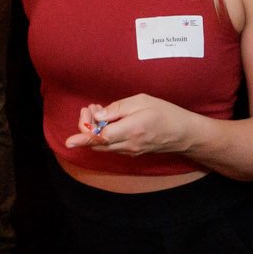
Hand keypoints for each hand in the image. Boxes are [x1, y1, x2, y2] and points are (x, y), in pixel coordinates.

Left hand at [65, 94, 198, 157]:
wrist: (183, 133)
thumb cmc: (165, 113)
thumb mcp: (142, 101)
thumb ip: (118, 108)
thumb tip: (98, 115)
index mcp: (131, 130)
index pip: (101, 137)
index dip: (83, 138)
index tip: (69, 141)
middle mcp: (128, 145)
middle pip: (98, 144)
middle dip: (86, 127)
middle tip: (89, 107)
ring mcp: (130, 151)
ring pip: (103, 146)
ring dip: (94, 131)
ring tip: (97, 111)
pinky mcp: (132, 152)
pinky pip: (111, 147)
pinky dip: (103, 136)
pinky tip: (107, 121)